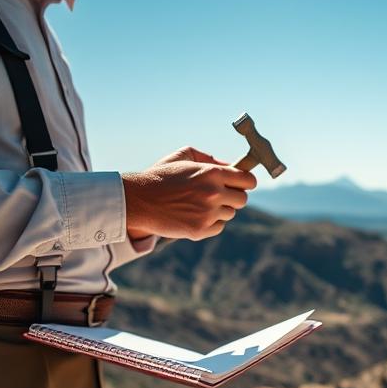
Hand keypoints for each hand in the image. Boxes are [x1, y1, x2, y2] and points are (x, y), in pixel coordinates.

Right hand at [121, 147, 256, 240]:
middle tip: (220, 194)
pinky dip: (211, 222)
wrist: (138, 200)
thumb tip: (232, 166)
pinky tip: (195, 214)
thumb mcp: (183, 157)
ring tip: (200, 204)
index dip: (246, 182)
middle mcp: (213, 193)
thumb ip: (210, 159)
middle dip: (234, 196)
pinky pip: (219, 226)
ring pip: (230, 214)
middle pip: (242, 200)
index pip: (248, 180)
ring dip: (220, 209)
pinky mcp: (200, 230)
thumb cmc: (161, 175)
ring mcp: (208, 213)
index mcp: (212, 173)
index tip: (242, 183)